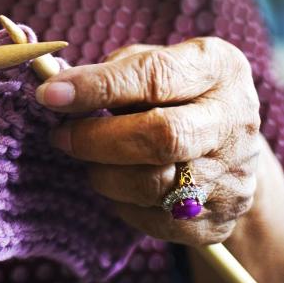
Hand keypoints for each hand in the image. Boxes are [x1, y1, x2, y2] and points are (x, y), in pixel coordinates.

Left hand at [36, 37, 262, 244]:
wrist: (228, 145)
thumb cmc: (172, 92)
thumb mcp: (154, 60)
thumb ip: (113, 71)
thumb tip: (58, 88)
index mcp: (218, 69)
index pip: (154, 76)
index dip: (97, 87)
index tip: (49, 95)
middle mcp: (234, 121)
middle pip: (164, 137)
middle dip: (97, 139)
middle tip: (59, 136)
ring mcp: (233, 175)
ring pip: (155, 186)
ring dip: (104, 174)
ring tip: (88, 158)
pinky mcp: (219, 220)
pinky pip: (157, 222)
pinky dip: (123, 204)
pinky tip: (116, 183)